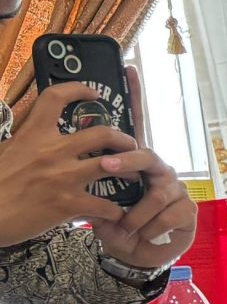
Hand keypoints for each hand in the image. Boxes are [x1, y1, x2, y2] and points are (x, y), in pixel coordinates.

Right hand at [0, 76, 137, 247]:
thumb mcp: (5, 151)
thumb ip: (25, 142)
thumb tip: (36, 134)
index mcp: (32, 134)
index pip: (55, 98)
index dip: (78, 89)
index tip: (94, 93)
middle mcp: (51, 151)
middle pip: (101, 133)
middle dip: (123, 138)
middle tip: (129, 144)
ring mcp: (63, 177)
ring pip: (112, 165)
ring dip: (131, 169)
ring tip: (136, 174)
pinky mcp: (68, 204)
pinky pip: (106, 205)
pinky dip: (117, 211)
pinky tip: (119, 214)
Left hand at [92, 145, 195, 270]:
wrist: (142, 257)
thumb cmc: (123, 232)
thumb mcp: (104, 223)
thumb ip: (96, 212)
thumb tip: (85, 203)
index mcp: (141, 173)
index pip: (133, 153)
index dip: (119, 155)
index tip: (102, 162)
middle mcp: (162, 176)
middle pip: (150, 159)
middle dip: (128, 162)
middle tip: (106, 167)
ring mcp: (178, 192)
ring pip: (157, 196)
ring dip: (137, 216)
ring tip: (125, 229)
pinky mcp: (189, 210)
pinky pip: (169, 216)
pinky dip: (152, 229)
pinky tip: (146, 236)